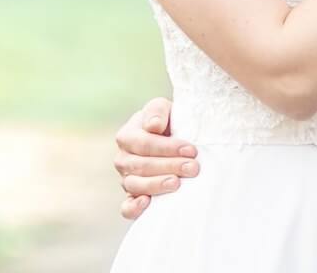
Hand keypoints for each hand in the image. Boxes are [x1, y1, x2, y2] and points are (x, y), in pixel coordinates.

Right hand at [113, 98, 200, 218]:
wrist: (174, 141)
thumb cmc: (170, 122)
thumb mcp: (165, 108)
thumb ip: (157, 111)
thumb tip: (153, 126)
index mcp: (127, 135)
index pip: (143, 143)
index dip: (166, 147)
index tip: (191, 150)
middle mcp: (123, 159)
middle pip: (141, 165)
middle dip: (169, 166)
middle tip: (193, 168)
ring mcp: (126, 179)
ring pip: (134, 185)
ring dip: (157, 185)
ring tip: (177, 183)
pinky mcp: (132, 198)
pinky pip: (126, 207)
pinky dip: (133, 208)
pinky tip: (147, 203)